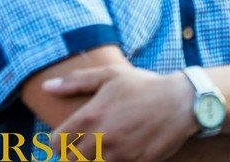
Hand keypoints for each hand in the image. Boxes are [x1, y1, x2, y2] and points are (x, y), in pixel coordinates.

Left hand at [44, 65, 194, 161]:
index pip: (56, 143)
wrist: (182, 101)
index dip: (61, 142)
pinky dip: (115, 161)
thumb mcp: (111, 76)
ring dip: (95, 158)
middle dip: (75, 154)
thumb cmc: (144, 86)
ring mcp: (118, 155)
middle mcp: (100, 139)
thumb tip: (46, 87)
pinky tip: (124, 150)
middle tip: (89, 143)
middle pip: (71, 160)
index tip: (70, 138)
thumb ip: (76, 81)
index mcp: (90, 117)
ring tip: (108, 145)